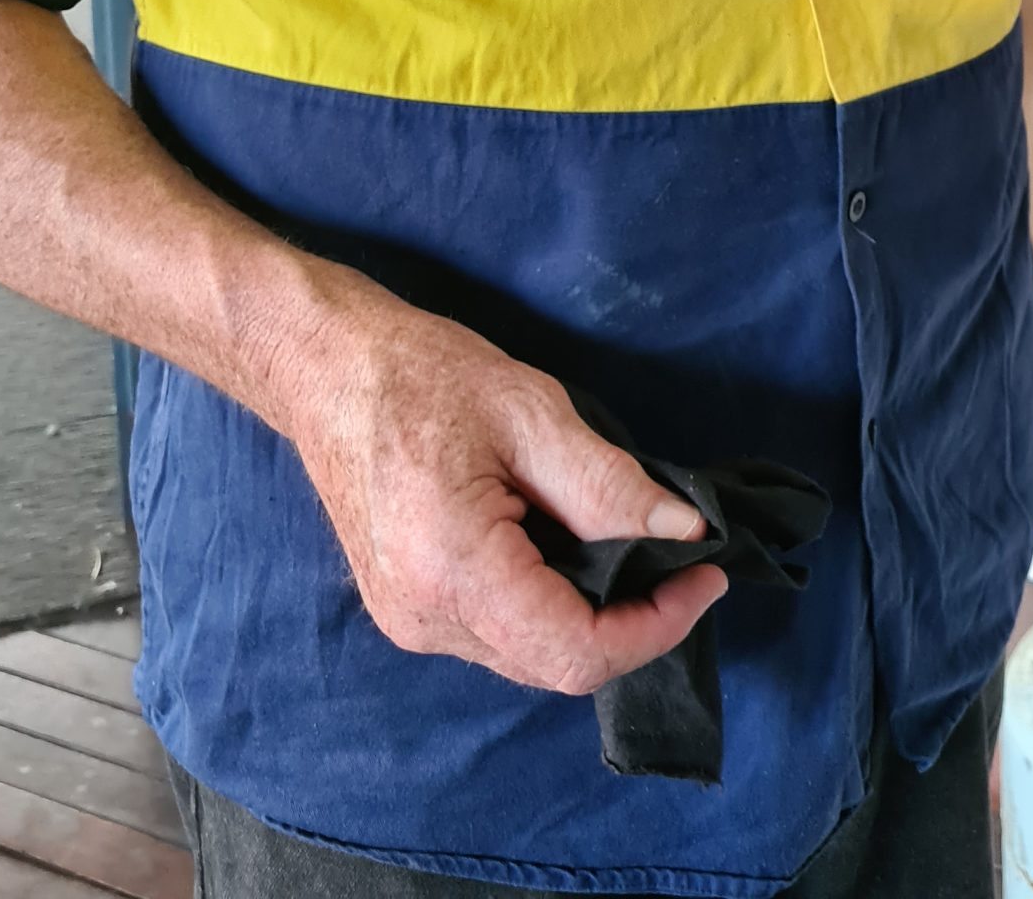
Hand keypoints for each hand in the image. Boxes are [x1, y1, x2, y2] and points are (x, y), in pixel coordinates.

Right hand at [275, 284, 724, 694]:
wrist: (327, 369)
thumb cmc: (423, 375)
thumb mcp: (531, 413)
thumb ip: (610, 486)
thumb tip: (685, 533)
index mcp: (454, 572)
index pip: (575, 652)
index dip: (655, 626)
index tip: (705, 575)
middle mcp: (426, 620)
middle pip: (555, 664)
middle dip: (632, 621)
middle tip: (680, 557)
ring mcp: (410, 622)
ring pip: (529, 654)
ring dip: (592, 613)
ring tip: (628, 543)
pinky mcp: (407, 609)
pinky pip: (498, 633)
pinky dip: (550, 603)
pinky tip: (568, 545)